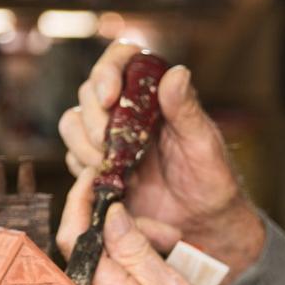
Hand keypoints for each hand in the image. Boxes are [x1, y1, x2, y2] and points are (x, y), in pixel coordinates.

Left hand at [57, 168, 236, 284]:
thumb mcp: (170, 284)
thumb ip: (135, 248)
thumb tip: (110, 213)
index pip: (73, 234)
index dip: (80, 199)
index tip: (95, 176)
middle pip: (87, 239)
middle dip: (123, 222)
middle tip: (165, 231)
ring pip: (100, 252)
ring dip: (133, 240)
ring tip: (172, 248)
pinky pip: (107, 269)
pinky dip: (129, 256)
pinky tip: (160, 261)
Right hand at [59, 41, 264, 284]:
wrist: (203, 226)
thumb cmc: (212, 181)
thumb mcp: (204, 145)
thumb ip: (187, 110)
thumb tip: (176, 72)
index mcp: (156, 94)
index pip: (122, 58)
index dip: (108, 69)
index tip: (109, 96)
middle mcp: (128, 110)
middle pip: (89, 91)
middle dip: (94, 117)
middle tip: (110, 145)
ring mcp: (110, 138)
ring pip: (73, 122)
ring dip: (84, 144)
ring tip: (115, 168)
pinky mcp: (98, 166)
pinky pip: (72, 157)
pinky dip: (84, 168)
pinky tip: (112, 183)